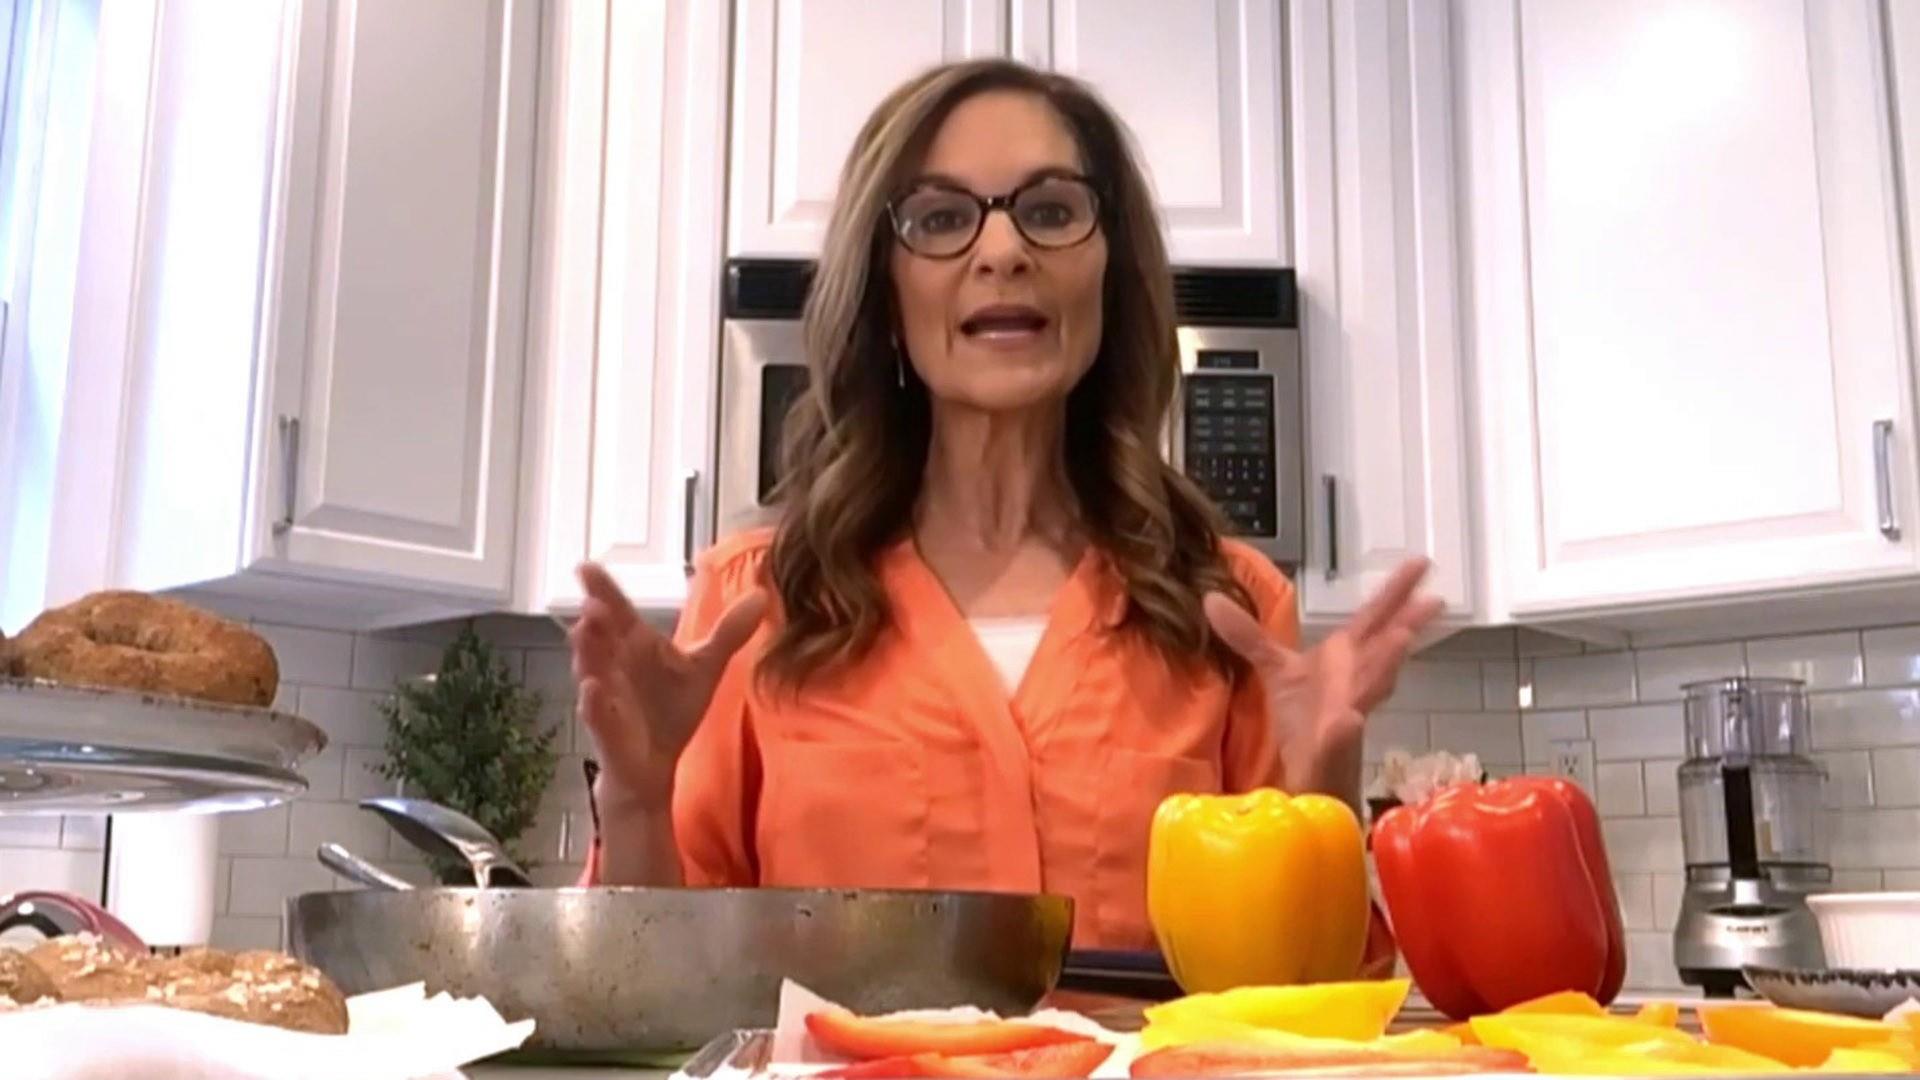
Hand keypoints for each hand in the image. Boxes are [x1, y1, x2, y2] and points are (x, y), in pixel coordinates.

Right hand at [568, 563, 767, 812]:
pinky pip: (596, 714)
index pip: (617, 611)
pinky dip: (593, 701)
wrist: (656, 766)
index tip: (585, 565)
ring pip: (591, 669)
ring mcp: (606, 697)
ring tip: (583, 628)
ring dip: (587, 651)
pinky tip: (591, 688)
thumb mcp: (705, 667)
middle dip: (594, 616)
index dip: (602, 589)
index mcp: (635, 647)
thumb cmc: (670, 710)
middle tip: (591, 598)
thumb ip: (728, 632)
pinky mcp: (607, 730)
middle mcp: (614, 666)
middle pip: (600, 636)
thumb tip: (760, 593)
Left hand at [1205, 558, 1442, 802]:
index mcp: (1344, 656)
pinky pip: (1340, 734)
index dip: (1395, 591)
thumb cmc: (1303, 718)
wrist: (1309, 771)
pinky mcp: (1334, 746)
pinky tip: (1347, 720)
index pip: (1372, 617)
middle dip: (1406, 619)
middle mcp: (1354, 678)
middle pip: (1382, 643)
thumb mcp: (1273, 668)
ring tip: (1402, 639)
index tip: (1421, 564)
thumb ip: (1246, 634)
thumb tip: (1210, 598)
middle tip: (1434, 596)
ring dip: (1386, 665)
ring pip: (1370, 685)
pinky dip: (1344, 728)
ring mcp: (1349, 711)